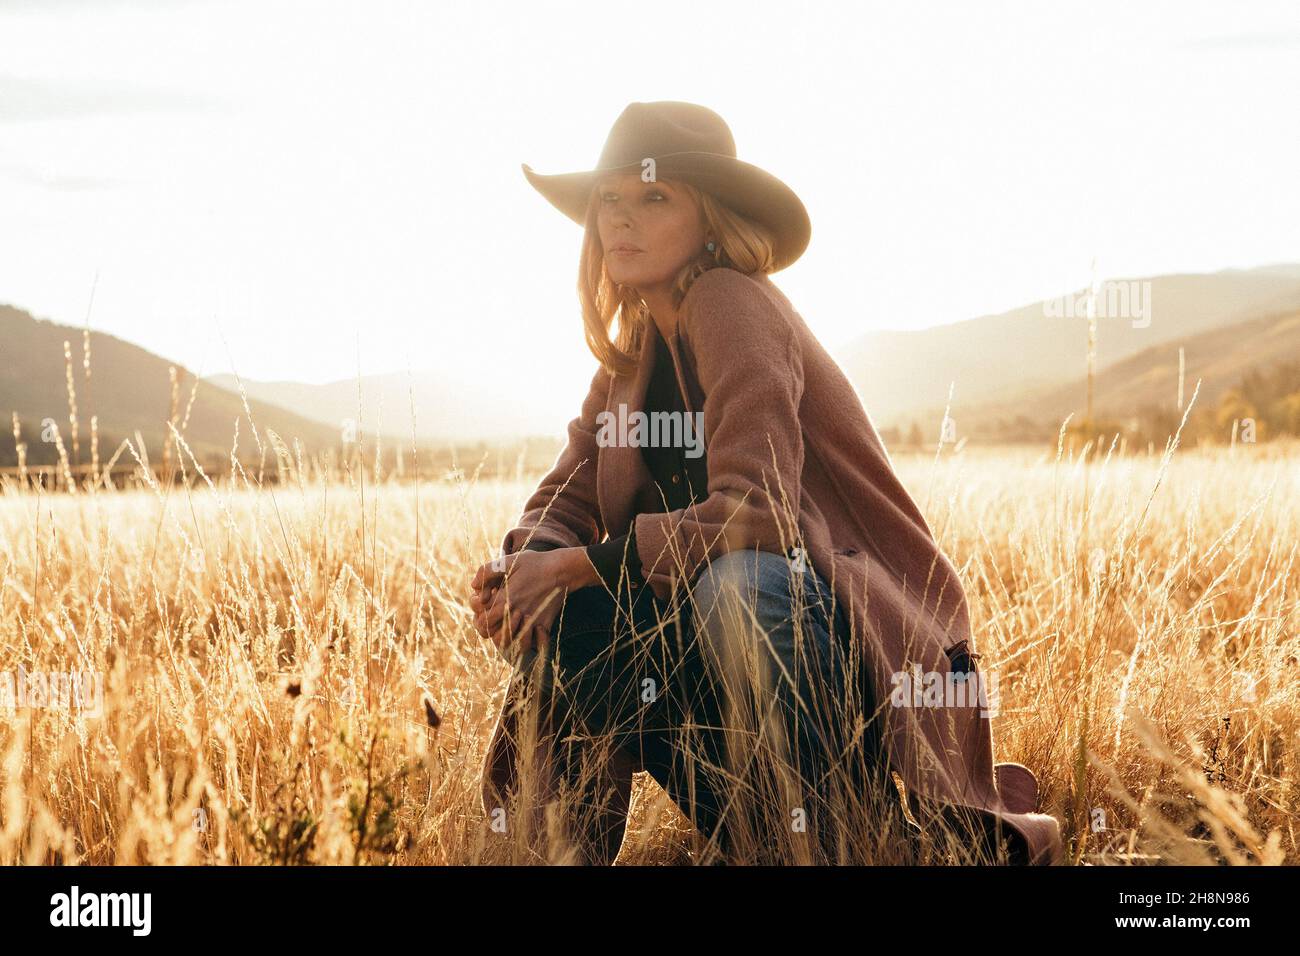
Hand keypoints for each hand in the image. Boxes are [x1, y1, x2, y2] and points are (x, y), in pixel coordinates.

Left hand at [469, 548, 588, 653]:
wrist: (562, 568)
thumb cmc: (534, 563)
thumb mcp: (508, 560)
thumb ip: (486, 571)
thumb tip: (473, 587)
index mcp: (505, 599)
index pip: (483, 622)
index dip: (480, 619)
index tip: (485, 609)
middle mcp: (517, 613)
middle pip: (495, 637)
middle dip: (492, 631)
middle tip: (495, 621)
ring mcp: (532, 620)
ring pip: (515, 645)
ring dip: (510, 641)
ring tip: (509, 630)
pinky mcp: (546, 624)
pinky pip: (538, 644)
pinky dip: (533, 644)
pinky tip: (529, 635)